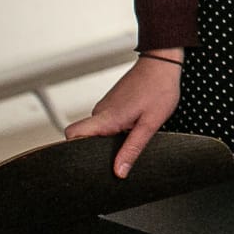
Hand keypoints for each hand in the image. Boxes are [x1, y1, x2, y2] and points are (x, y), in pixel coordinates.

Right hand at [64, 52, 183, 176]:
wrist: (162, 63)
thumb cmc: (158, 87)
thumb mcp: (150, 123)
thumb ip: (133, 148)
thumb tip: (120, 171)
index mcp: (106, 118)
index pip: (72, 134)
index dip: (72, 149)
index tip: (84, 160)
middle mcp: (101, 111)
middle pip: (84, 136)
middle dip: (97, 147)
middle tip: (117, 149)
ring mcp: (106, 106)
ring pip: (98, 128)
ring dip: (110, 136)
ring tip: (131, 132)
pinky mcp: (113, 102)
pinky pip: (107, 120)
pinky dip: (116, 126)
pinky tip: (133, 124)